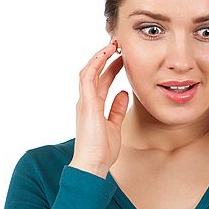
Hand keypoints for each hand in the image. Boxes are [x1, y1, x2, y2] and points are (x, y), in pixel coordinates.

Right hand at [69, 41, 128, 177]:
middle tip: (118, 45)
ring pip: (89, 71)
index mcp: (93, 107)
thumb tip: (124, 93)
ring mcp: (85, 101)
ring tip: (112, 44)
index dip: (111, 68)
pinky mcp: (86, 103)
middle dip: (105, 58)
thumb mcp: (115, 126)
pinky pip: (88, 77)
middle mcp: (87, 101)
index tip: (122, 58)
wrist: (92, 164)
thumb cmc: (102, 150)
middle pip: (95, 73)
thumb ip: (117, 109)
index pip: (102, 81)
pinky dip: (96, 64)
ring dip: (100, 56)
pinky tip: (105, 54)